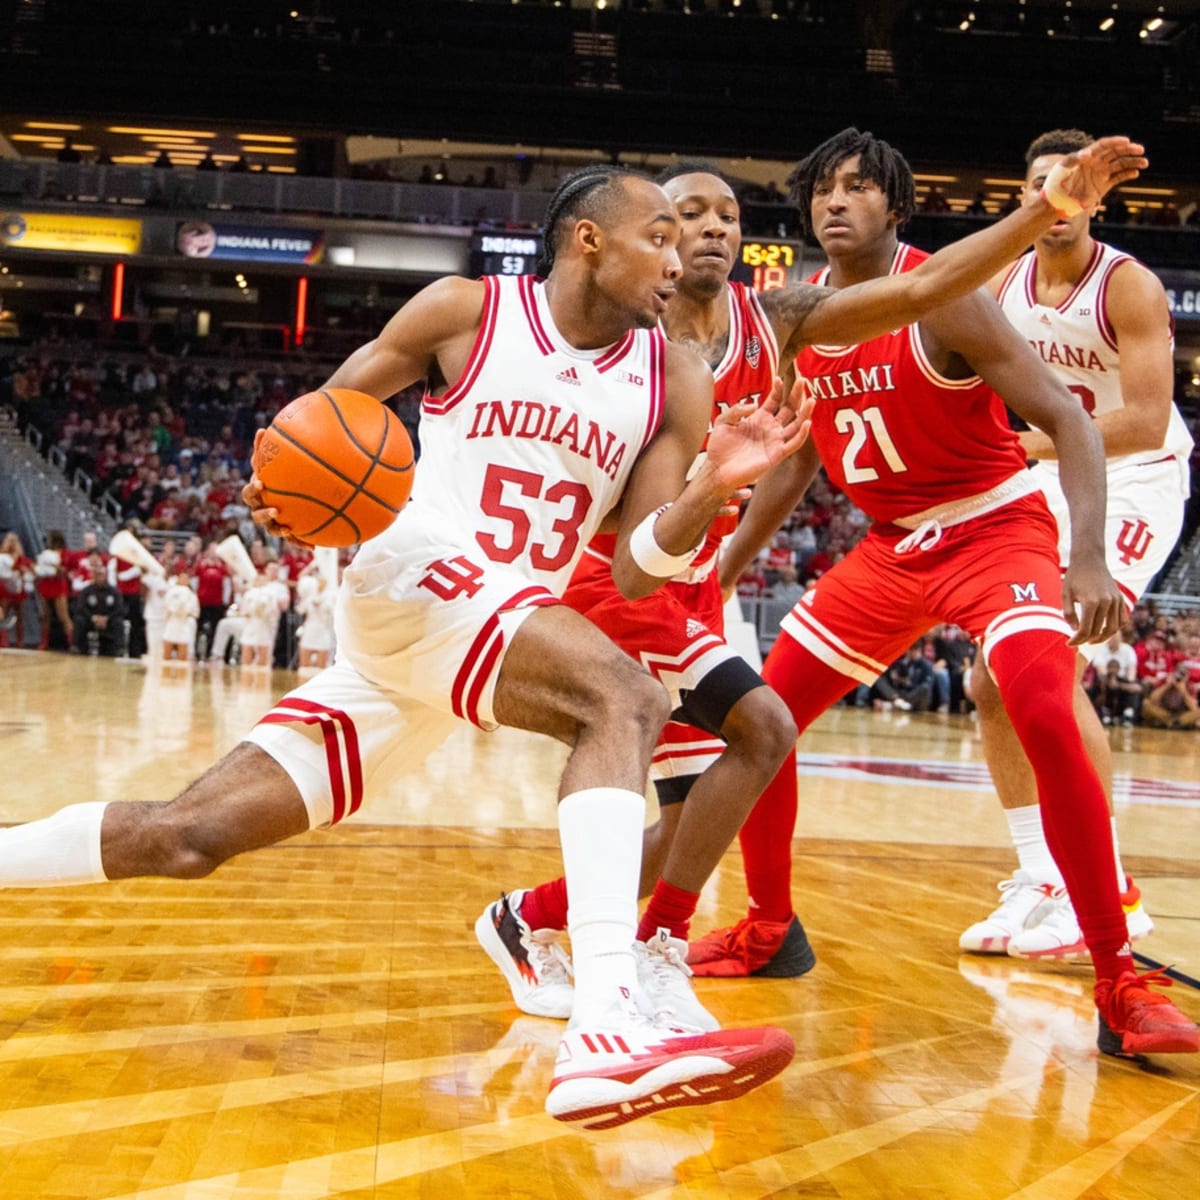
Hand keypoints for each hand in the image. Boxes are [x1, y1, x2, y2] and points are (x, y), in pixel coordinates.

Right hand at [243, 433, 314, 549]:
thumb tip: (261, 429)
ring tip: (288, 529)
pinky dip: (301, 543)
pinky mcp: (288, 532)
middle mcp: (262, 509)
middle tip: (276, 510)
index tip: (261, 483)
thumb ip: (266, 449)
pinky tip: (313, 548)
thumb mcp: (275, 462)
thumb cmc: (279, 474)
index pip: (249, 493)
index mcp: (257, 493)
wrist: (290, 492)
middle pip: (257, 515)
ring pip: (273, 530)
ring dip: (279, 530)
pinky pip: (293, 540)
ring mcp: (274, 523)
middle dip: (265, 514)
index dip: (253, 490)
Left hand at [705, 376, 814, 491]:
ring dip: (805, 412)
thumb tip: (755, 405)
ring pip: (797, 425)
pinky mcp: (776, 454)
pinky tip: (806, 423)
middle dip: (797, 394)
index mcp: (759, 418)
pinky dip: (802, 434)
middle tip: (802, 380)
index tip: (779, 378)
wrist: (717, 470)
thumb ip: (736, 410)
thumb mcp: (723, 421)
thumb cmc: (719, 447)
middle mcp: (770, 428)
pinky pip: (794, 444)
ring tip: (811, 400)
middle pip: (789, 408)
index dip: (778, 389)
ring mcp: (775, 441)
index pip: (774, 400)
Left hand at [1047, 136, 1146, 214]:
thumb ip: (1074, 159)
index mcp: (1088, 156)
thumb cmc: (1056, 183)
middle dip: (1129, 150)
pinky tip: (1136, 173)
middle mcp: (1096, 163)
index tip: (1126, 141)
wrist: (1056, 203)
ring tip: (1144, 163)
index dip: (1116, 142)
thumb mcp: (1063, 169)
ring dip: (1133, 162)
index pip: (1105, 145)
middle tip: (1140, 150)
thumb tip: (1087, 153)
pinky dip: (1127, 175)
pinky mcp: (1102, 186)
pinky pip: (1118, 178)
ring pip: (1120, 165)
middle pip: (1116, 153)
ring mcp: (1100, 174)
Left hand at [1062, 556, 1124, 646]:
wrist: (1090, 560)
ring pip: (1114, 628)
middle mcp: (1106, 602)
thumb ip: (1068, 613)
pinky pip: (1122, 619)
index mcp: (1090, 602)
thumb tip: (1075, 630)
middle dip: (1087, 640)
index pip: (1085, 630)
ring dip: (1103, 637)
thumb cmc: (1074, 577)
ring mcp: (1116, 600)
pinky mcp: (1121, 598)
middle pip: (1099, 630)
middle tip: (1078, 642)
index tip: (1069, 644)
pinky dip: (1115, 628)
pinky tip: (1105, 630)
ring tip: (1092, 639)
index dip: (1077, 640)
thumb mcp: (1065, 594)